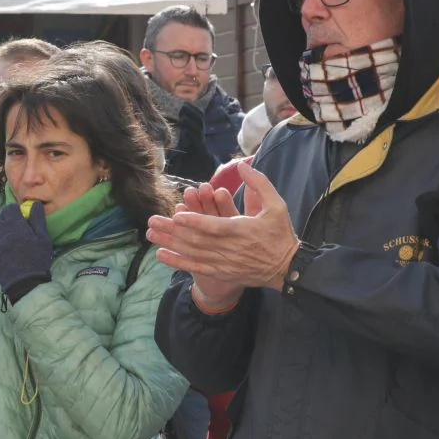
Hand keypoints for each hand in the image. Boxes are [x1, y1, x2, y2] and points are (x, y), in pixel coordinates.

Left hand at [0, 201, 53, 303]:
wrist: (23, 282)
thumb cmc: (36, 258)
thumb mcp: (43, 237)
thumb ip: (37, 218)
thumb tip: (34, 203)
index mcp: (13, 224)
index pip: (10, 208)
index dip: (17, 213)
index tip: (22, 221)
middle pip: (0, 215)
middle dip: (8, 220)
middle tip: (16, 231)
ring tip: (8, 239)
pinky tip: (0, 245)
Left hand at [147, 165, 297, 309]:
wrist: (288, 267)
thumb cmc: (280, 234)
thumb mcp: (277, 205)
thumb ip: (259, 184)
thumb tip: (242, 165)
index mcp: (243, 230)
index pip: (215, 226)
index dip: (196, 221)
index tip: (177, 215)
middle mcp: (231, 248)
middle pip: (197, 240)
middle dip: (172, 231)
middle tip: (151, 221)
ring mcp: (225, 263)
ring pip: (193, 253)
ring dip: (170, 244)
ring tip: (150, 234)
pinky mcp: (222, 273)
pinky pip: (196, 268)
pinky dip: (178, 262)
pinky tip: (161, 255)